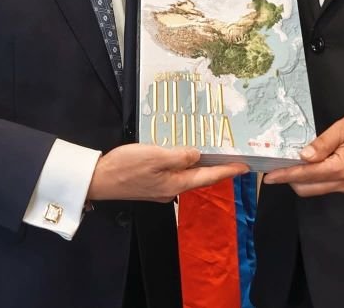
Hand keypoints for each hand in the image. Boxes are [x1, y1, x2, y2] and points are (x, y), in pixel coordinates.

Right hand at [87, 144, 247, 202]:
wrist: (98, 180)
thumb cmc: (125, 167)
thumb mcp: (155, 156)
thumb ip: (180, 156)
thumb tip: (198, 155)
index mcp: (176, 183)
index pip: (208, 176)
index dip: (228, 170)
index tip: (245, 166)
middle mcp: (171, 189)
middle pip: (199, 177)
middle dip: (216, 167)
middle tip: (231, 156)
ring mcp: (160, 188)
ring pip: (186, 175)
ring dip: (199, 165)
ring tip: (211, 153)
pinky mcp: (150, 184)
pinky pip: (173, 173)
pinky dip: (183, 164)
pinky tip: (182, 154)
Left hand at [262, 113, 343, 196]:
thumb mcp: (343, 128)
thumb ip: (322, 143)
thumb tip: (303, 156)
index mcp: (341, 168)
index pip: (306, 175)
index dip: (285, 175)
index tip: (269, 175)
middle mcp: (343, 182)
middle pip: (306, 188)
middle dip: (288, 179)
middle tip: (276, 165)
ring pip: (314, 189)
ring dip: (299, 180)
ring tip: (287, 164)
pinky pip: (323, 186)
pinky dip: (310, 179)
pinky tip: (305, 166)